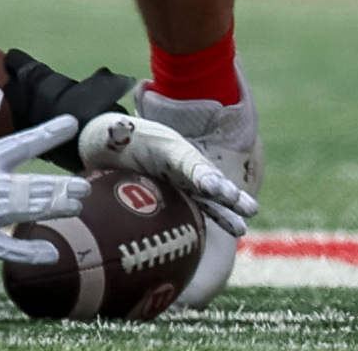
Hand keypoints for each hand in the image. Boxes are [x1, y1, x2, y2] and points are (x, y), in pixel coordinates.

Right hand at [0, 85, 86, 265]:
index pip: (25, 143)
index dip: (50, 132)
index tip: (72, 123)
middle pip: (35, 186)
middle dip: (62, 187)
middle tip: (84, 187)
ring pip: (28, 212)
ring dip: (54, 208)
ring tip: (76, 205)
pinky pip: (7, 248)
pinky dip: (30, 252)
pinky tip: (53, 252)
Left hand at [77, 111, 255, 235]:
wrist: (110, 150)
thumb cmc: (114, 140)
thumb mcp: (113, 133)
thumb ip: (118, 132)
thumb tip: (119, 127)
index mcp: (169, 147)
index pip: (187, 162)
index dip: (201, 174)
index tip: (213, 187)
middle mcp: (182, 165)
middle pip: (208, 180)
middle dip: (226, 194)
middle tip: (248, 208)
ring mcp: (184, 183)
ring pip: (211, 198)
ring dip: (228, 211)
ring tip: (243, 227)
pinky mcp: (181, 198)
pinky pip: (202, 210)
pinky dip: (219, 219)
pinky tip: (238, 231)